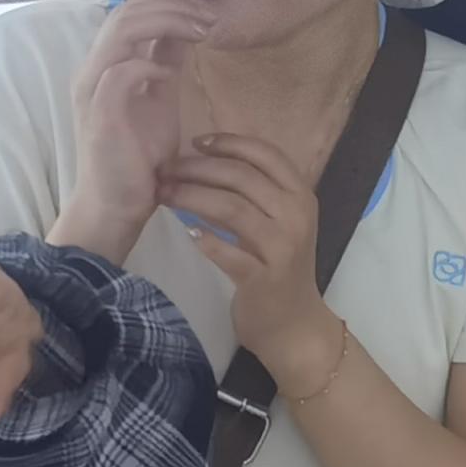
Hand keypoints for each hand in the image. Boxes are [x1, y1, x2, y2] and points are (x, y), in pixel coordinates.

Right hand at [48, 0, 211, 261]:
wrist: (118, 206)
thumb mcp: (161, 98)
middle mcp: (94, 71)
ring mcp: (92, 90)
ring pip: (122, 30)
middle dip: (172, 6)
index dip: (167, 1)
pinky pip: (121, 72)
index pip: (131, 12)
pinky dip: (149, 66)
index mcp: (107, 65)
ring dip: (166, 24)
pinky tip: (169, 75)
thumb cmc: (139, 157)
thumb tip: (188, 28)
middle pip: (126, 12)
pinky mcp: (99, 113)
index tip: (205, 7)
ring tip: (201, 32)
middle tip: (208, 17)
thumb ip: (167, 62)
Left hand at [158, 131, 338, 373]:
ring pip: (231, 209)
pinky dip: (204, 241)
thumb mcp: (278, 222)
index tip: (195, 143)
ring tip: (164, 193)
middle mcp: (296, 216)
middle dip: (198, 169)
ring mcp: (282, 247)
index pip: (266, 154)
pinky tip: (187, 233)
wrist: (293, 323)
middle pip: (242, 177)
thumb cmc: (278, 266)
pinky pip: (228, 252)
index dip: (229, 143)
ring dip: (192, 197)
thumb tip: (206, 160)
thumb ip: (255, 193)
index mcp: (301, 195)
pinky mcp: (263, 277)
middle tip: (165, 169)